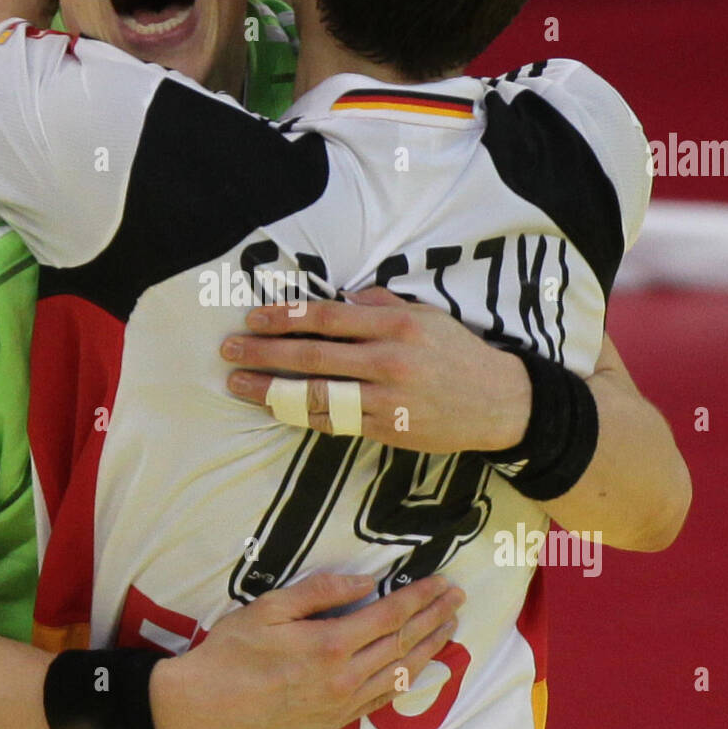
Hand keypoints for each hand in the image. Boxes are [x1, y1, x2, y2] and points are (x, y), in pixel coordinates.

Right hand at [149, 570, 463, 728]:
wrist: (206, 707)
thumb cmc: (231, 652)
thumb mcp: (269, 608)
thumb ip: (320, 592)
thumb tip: (366, 582)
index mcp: (331, 645)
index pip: (390, 616)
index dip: (421, 598)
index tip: (443, 582)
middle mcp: (345, 678)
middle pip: (403, 644)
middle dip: (434, 618)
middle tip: (458, 599)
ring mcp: (342, 705)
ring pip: (400, 674)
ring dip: (429, 649)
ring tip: (449, 628)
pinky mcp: (333, 723)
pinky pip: (381, 700)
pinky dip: (406, 680)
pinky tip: (417, 667)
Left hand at [220, 287, 530, 454]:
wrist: (499, 404)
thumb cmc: (457, 354)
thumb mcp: (426, 316)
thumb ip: (380, 305)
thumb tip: (340, 298)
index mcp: (395, 325)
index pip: (326, 318)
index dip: (284, 317)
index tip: (252, 317)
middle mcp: (388, 361)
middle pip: (312, 355)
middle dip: (263, 352)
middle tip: (228, 349)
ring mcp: (386, 400)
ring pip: (316, 394)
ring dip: (270, 389)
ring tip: (238, 384)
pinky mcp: (387, 430)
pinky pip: (335, 421)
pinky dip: (302, 414)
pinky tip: (276, 408)